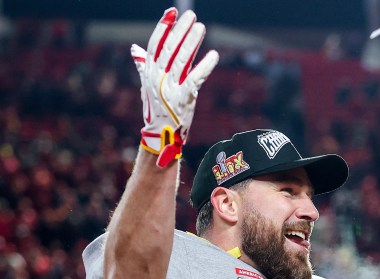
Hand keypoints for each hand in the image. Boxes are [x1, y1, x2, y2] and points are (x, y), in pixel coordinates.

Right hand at [131, 8, 217, 166]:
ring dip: (192, 42)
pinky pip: (196, 78)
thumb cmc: (156, 107)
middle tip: (191, 15)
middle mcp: (158, 77)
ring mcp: (171, 87)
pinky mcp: (184, 97)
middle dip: (181, 30)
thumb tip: (134, 49)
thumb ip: (143, 65)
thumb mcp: (147, 84)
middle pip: (170, 48)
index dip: (164, 26)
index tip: (172, 12)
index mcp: (149, 71)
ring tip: (201, 28)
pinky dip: (205, 66)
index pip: (155, 43)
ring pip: (182, 59)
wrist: (160, 134)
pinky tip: (214, 55)